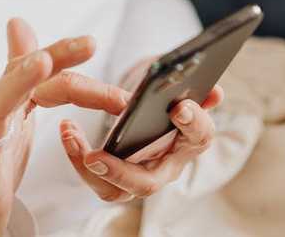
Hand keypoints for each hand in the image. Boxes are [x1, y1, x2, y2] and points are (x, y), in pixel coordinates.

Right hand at [0, 18, 130, 236]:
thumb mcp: (15, 104)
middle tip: (72, 45)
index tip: (92, 43)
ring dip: (17, 84)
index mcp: (10, 93)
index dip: (66, 55)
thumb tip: (18, 22)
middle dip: (45, 61)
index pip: (40, 68)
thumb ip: (21, 65)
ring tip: (39, 64)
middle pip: (21, 78)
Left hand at [58, 69, 224, 203]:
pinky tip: (69, 132)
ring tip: (73, 141)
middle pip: (148, 182)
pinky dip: (78, 158)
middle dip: (120, 172)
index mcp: (190, 141)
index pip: (200, 137)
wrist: (153, 124)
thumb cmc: (166, 106)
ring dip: (90, 170)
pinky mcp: (118, 182)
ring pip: (116, 191)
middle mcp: (167, 167)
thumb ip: (194, 91)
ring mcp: (141, 178)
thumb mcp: (179, 93)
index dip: (193, 123)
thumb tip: (216, 92)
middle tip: (94, 157)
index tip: (179, 108)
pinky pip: (98, 181)